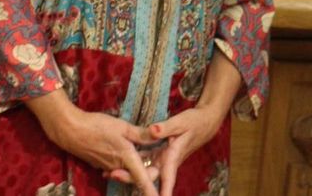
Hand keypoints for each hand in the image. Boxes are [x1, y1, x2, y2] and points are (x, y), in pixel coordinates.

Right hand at [26, 90, 157, 194]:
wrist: (70, 130)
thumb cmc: (97, 126)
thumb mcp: (122, 127)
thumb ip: (141, 134)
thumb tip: (159, 136)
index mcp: (126, 157)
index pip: (141, 179)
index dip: (151, 191)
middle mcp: (117, 167)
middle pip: (136, 176)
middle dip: (148, 171)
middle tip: (158, 157)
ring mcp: (108, 167)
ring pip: (127, 171)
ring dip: (137, 165)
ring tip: (147, 152)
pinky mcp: (101, 164)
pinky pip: (118, 167)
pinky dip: (126, 162)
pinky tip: (128, 150)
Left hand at [107, 106, 225, 195]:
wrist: (204, 122)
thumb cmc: (195, 122)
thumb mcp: (181, 122)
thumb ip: (166, 127)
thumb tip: (152, 131)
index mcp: (173, 156)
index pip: (166, 178)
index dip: (162, 191)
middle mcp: (166, 161)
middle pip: (147, 176)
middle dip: (130, 178)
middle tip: (113, 175)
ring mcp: (161, 159)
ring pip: (143, 170)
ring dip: (128, 173)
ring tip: (108, 173)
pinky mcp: (158, 154)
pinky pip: (144, 161)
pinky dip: (132, 163)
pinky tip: (117, 163)